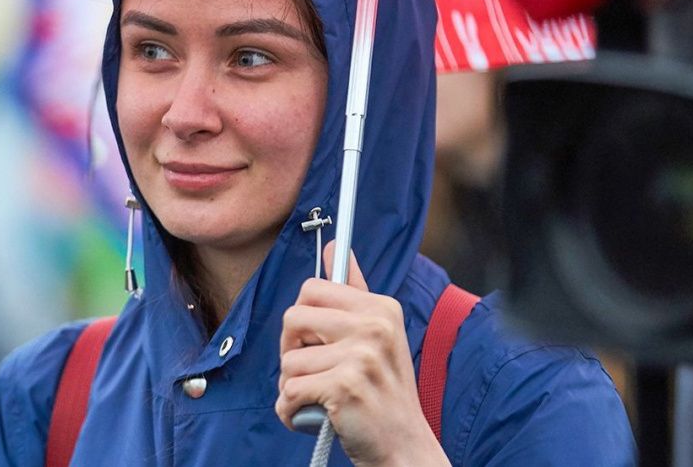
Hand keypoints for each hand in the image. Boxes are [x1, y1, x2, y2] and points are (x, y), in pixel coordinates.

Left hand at [275, 242, 448, 466]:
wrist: (404, 446)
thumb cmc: (382, 392)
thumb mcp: (378, 335)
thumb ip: (354, 291)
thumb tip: (335, 246)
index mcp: (380, 308)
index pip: (312, 289)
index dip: (303, 320)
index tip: (316, 341)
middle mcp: (375, 326)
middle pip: (293, 317)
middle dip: (291, 349)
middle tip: (312, 372)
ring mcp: (361, 356)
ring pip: (288, 361)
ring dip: (293, 387)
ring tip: (319, 399)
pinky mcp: (345, 387)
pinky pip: (290, 391)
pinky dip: (291, 412)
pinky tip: (311, 418)